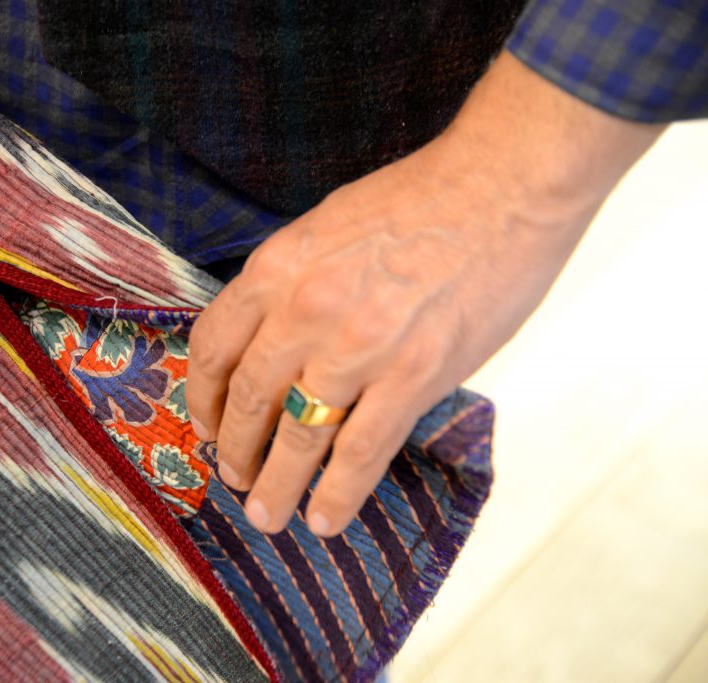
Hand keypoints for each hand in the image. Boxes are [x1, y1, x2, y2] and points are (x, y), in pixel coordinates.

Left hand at [186, 52, 662, 536]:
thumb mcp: (327, 226)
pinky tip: (325, 519)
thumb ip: (294, 283)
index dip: (202, 396)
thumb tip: (276, 338)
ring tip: (266, 515)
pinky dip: (338, 494)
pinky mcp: (414, 375)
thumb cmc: (421, 198)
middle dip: (234, 449)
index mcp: (278, 267)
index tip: (205, 424)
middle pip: (248, 399)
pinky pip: (362, 451)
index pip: (214, 347)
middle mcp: (305, 310)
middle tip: (233, 477)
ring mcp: (357, 347)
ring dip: (276, 484)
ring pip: (298, 437)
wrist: (504, 183)